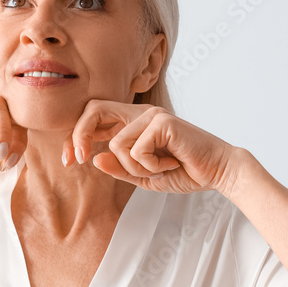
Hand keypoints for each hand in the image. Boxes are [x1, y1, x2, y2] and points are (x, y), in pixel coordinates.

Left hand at [65, 100, 239, 194]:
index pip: (94, 118)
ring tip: (158, 170)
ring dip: (134, 168)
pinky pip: (137, 149)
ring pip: (117, 144)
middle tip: (77, 160)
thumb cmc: (184, 172)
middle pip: (93, 110)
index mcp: (133, 123)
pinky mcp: (163, 121)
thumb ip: (120, 168)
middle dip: (79, 135)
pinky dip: (150, 166)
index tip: (69, 160)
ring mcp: (152, 115)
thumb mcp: (143, 176)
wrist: (218, 171)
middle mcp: (140, 113)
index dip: (75, 136)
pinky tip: (171, 164)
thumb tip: (94, 160)